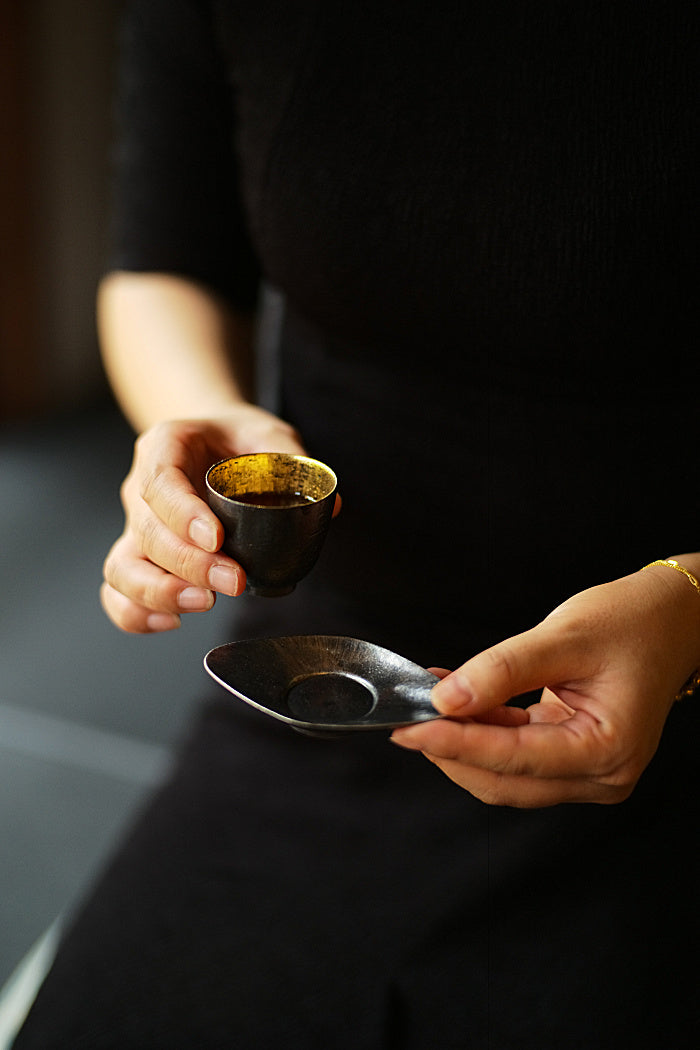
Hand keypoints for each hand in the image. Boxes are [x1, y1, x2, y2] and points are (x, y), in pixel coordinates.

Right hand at [101, 404, 305, 632]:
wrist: (211, 441)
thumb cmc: (235, 438)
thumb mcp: (267, 433)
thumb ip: (293, 462)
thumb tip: (332, 506)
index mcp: (164, 447)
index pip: (160, 481)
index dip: (182, 515)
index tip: (216, 539)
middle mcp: (140, 488)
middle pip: (146, 532)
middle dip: (189, 564)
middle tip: (234, 580)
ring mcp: (135, 526)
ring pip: (122, 568)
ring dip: (161, 593)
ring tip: (205, 602)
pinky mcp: (139, 558)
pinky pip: (119, 592)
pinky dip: (137, 614)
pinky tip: (173, 622)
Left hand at [391, 567, 699, 806]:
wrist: (670, 619)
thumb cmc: (632, 623)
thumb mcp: (563, 636)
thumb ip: (503, 670)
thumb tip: (448, 699)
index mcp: (608, 750)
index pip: (514, 758)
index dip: (455, 743)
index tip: (410, 727)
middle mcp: (602, 774)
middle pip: (505, 780)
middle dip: (451, 751)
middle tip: (406, 720)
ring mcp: (588, 771)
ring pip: (506, 774)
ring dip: (463, 742)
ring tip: (426, 705)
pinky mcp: (573, 757)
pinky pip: (516, 755)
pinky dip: (482, 731)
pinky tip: (456, 702)